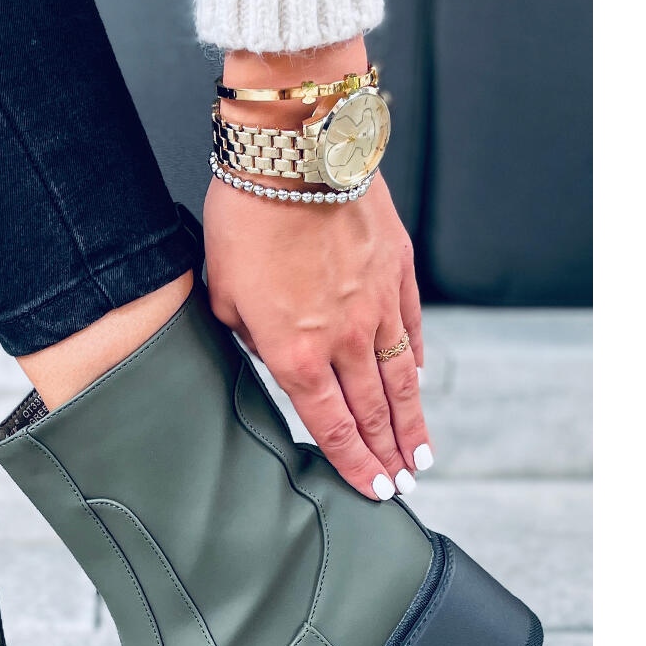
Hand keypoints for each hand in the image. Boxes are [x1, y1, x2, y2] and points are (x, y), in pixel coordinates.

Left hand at [204, 41, 432, 499]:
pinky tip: (420, 380)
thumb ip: (248, 337)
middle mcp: (344, 341)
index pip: (332, 427)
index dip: (354, 466)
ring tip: (422, 453)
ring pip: (402, 379)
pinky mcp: (398, 270)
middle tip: (404, 484)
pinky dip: (417, 359)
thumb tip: (269, 352)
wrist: (294, 153)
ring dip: (413, 422)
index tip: (374, 491)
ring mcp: (377, 306)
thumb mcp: (223, 295)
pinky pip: (411, 327)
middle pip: (374, 413)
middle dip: (389, 456)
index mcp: (295, 355)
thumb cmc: (246, 220)